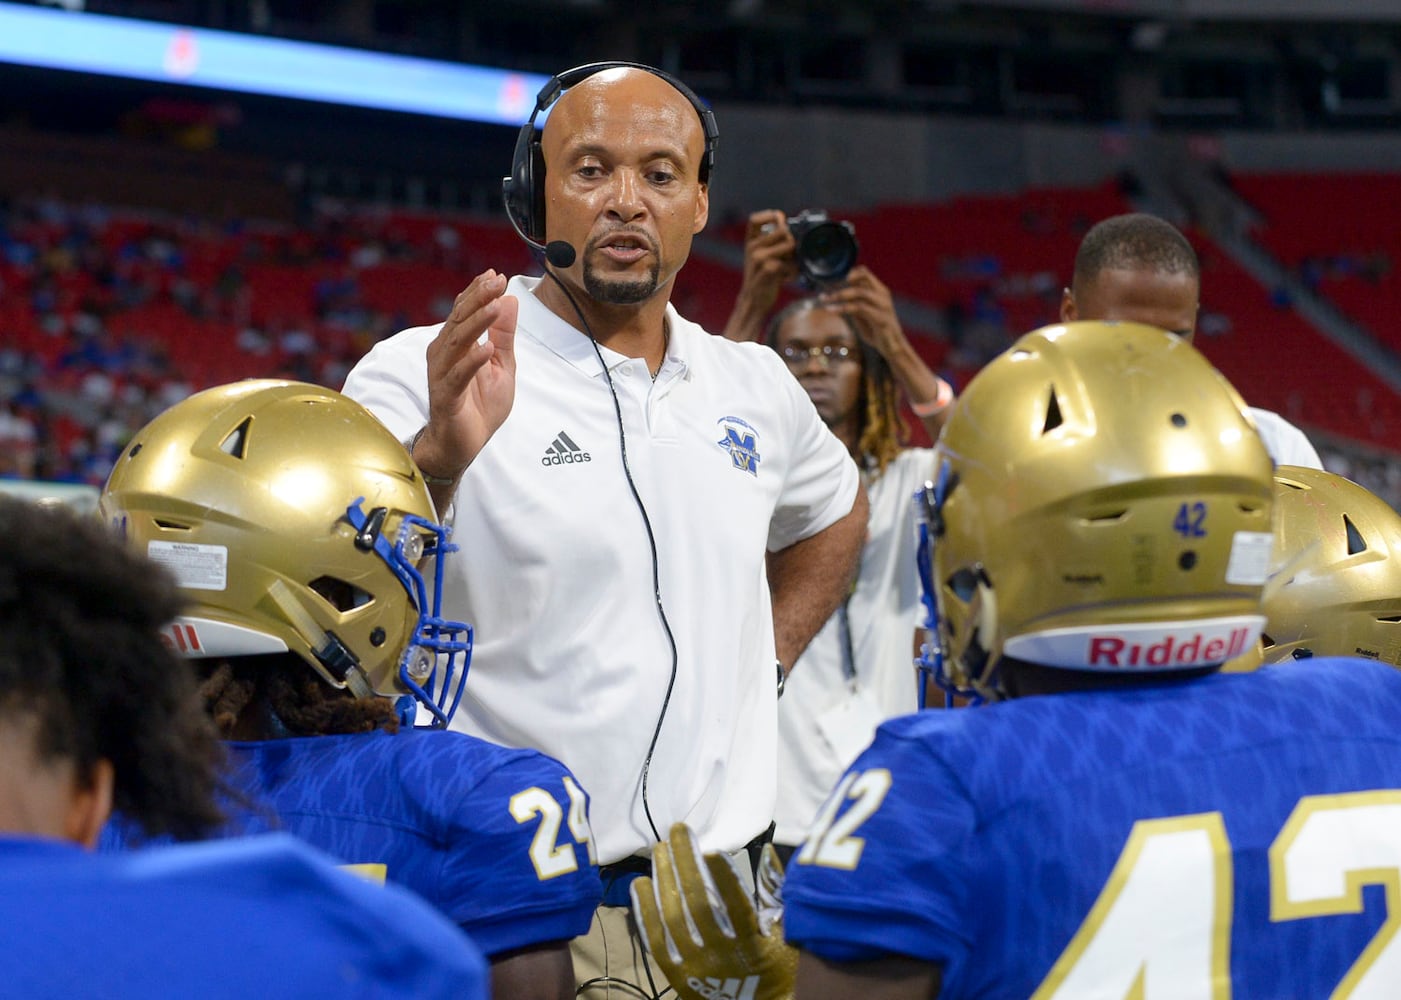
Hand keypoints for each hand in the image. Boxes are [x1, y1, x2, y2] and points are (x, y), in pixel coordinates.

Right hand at [416, 269, 517, 479]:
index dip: (478, 292)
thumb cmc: (480, 405)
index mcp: (457, 344)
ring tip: (495, 306)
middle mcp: (444, 354)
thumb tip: (509, 299)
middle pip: (458, 320)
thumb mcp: (502, 365)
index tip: (495, 275)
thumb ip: (504, 334)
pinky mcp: (445, 397)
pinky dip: (472, 361)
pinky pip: (457, 376)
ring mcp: (442, 374)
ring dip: (477, 323)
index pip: (464, 311)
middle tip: (495, 281)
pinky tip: (486, 349)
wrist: (464, 444)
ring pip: (457, 342)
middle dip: (477, 299)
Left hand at [631, 823, 796, 999]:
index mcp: (753, 946)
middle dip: (686, 863)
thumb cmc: (778, 966)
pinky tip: (641, 884)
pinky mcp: (678, 977)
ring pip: (673, 920)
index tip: (713, 848)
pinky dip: (645, 911)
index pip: (737, 907)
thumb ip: (774, 892)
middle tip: (678, 830)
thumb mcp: (787, 932)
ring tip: (660, 849)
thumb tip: (766, 851)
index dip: (725, 878)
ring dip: (664, 880)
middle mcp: (721, 957)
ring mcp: (696, 968)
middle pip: (698, 905)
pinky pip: (656, 941)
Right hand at [723, 210, 798, 341]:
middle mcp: (752, 247)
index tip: (780, 220)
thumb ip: (772, 244)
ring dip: (795, 258)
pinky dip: (794, 272)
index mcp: (750, 242)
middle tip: (789, 257)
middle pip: (783, 230)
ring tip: (788, 269)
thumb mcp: (761, 258)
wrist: (754, 301)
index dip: (770, 216)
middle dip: (792, 242)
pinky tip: (787, 279)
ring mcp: (759, 258)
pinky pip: (792, 263)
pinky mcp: (768, 269)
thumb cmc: (762, 278)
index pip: (754, 219)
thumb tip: (793, 230)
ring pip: (790, 244)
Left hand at [821, 265, 902, 358]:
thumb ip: (854, 305)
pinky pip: (860, 308)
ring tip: (826, 300)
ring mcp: (883, 306)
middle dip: (843, 283)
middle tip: (827, 292)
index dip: (849, 274)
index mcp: (880, 292)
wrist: (893, 348)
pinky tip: (832, 310)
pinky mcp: (881, 318)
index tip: (835, 283)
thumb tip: (837, 297)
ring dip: (840, 295)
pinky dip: (843, 307)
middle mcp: (883, 295)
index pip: (865, 273)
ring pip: (860, 292)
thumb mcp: (863, 316)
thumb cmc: (877, 331)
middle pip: (864, 278)